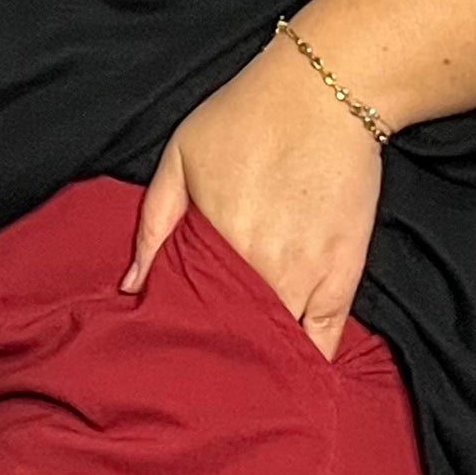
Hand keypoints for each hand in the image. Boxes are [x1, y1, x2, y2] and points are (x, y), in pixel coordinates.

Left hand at [120, 28, 381, 360]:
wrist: (327, 92)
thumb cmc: (247, 118)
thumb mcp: (179, 159)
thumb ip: (152, 226)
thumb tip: (131, 285)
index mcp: (216, 247)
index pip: (193, 321)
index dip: (182, 344)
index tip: (173, 359)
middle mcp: (262, 271)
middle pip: (236, 341)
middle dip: (221, 362)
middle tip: (206, 378)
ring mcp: (308, 278)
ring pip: (279, 347)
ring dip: (262, 364)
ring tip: (245, 382)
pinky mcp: (344, 276)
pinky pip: (327, 340)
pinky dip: (309, 362)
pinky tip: (294, 378)